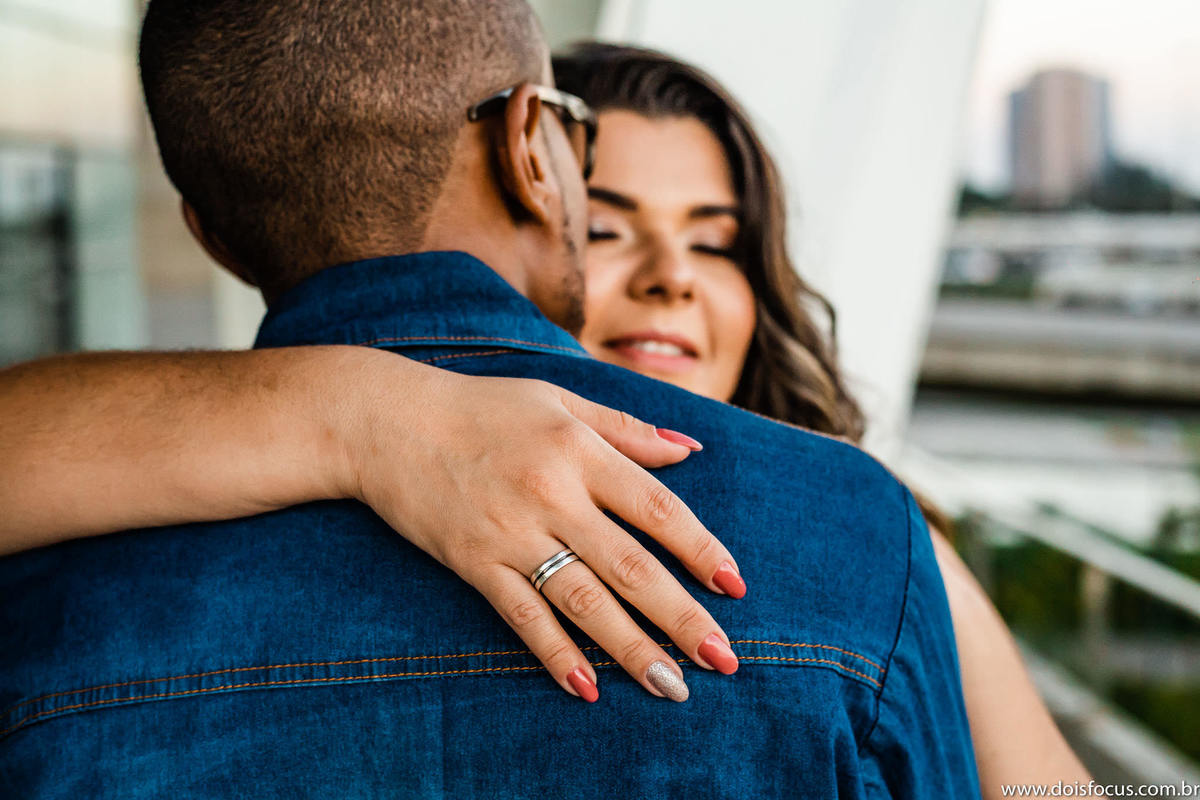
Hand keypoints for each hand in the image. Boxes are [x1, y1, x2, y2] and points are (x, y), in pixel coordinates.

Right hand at [339, 357, 745, 702]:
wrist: (387, 423)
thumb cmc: (481, 407)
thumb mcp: (558, 400)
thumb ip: (627, 429)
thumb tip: (689, 449)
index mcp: (579, 449)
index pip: (657, 507)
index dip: (700, 548)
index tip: (734, 586)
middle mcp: (552, 494)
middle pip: (631, 565)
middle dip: (682, 616)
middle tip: (723, 658)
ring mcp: (511, 533)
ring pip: (584, 600)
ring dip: (632, 647)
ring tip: (672, 685)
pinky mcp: (474, 561)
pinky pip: (522, 615)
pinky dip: (555, 652)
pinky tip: (588, 686)